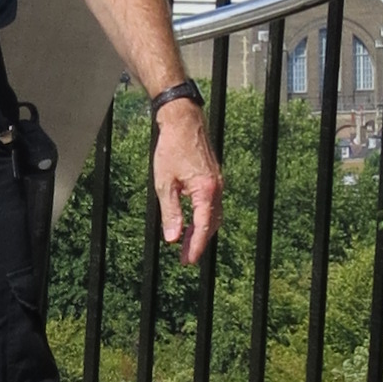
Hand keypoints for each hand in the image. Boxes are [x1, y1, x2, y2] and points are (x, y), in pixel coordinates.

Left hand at [153, 100, 221, 266]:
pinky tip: (191, 221)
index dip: (195, 246)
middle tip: (185, 258)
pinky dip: (204, 217)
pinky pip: (212, 204)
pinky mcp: (214, 177)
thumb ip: (170, 212)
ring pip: (213, 215)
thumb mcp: (165, 183)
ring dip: (201, 231)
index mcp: (206, 191)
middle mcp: (217, 188)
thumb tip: (172, 238)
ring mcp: (218, 182)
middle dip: (198, 242)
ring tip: (186, 244)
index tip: (188, 261)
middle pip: (211, 224)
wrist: (183, 121)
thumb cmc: (171, 148)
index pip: (202, 227)